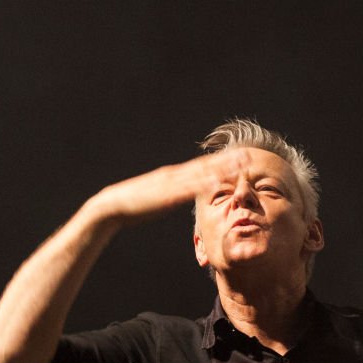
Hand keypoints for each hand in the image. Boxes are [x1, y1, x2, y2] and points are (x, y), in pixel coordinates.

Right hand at [88, 148, 249, 227]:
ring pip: (200, 175)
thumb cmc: (136, 205)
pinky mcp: (166, 196)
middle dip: (227, 161)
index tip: (239, 158)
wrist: (113, 206)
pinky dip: (204, 186)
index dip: (221, 162)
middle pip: (205, 166)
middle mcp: (175, 176)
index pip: (201, 167)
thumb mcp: (160, 198)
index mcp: (174, 177)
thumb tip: (186, 196)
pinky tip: (218, 185)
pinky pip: (188, 191)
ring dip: (221, 169)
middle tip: (249, 156)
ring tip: (240, 165)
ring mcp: (171, 184)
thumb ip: (173, 194)